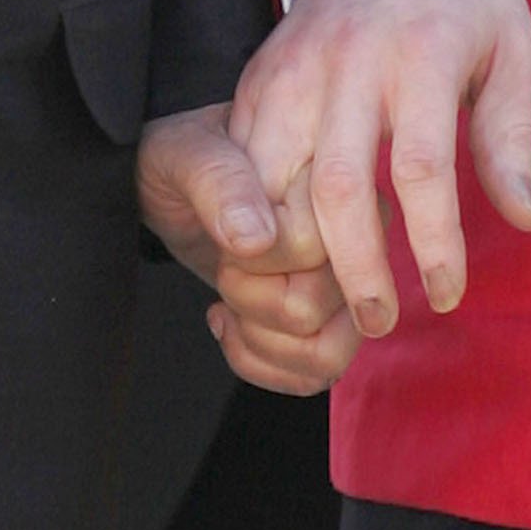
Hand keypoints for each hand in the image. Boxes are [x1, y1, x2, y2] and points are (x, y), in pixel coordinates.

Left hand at [137, 103, 362, 394]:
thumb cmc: (182, 160)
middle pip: (315, 307)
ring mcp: (349, 277)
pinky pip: (319, 374)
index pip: (312, 247)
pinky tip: (233, 325)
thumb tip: (258, 239)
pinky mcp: (334, 317)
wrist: (176, 188)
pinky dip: (264, 365)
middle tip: (227, 264)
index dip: (253, 261)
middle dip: (249, 299)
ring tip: (231, 302)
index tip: (228, 235)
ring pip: (328, 353)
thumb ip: (218, 181)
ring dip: (260, 340)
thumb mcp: (182, 155)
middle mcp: (354, 226)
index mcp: (328, 173)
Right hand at [228, 0, 530, 342]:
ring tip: (327, 295)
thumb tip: (525, 219)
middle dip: (356, 268)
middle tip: (380, 319)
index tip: (446, 293)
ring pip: (275, 178)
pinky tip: (285, 248)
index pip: (422, 169)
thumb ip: (512, 139)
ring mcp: (297, 66)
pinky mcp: (263, 72)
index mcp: (424, 54)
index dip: (434, 244)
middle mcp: (352, 61)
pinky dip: (257, 210)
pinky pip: (245, 155)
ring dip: (297, 250)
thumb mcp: (515, 52)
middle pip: (338, 186)